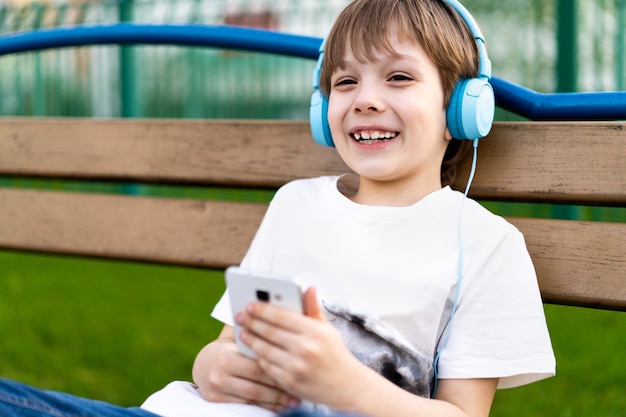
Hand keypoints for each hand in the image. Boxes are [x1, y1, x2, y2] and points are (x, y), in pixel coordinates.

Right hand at [192, 326, 298, 411]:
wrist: (203, 365)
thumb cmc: (230, 348)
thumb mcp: (238, 338)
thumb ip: (257, 334)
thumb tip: (284, 322)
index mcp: (227, 356)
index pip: (258, 364)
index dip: (279, 368)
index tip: (297, 370)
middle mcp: (219, 374)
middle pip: (258, 383)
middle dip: (280, 386)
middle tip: (299, 387)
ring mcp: (217, 390)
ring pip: (254, 397)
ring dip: (276, 400)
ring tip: (294, 399)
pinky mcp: (217, 402)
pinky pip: (247, 406)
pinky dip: (265, 407)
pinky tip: (279, 406)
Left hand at [237, 287, 365, 408]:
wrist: (347, 386)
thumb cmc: (335, 354)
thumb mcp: (327, 329)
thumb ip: (313, 309)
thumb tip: (308, 288)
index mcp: (315, 331)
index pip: (282, 317)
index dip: (263, 310)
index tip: (251, 305)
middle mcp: (305, 348)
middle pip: (270, 332)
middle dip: (252, 323)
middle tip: (241, 316)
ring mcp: (296, 367)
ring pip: (265, 350)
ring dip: (251, 340)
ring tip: (243, 333)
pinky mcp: (290, 382)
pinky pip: (268, 367)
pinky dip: (259, 358)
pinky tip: (255, 350)